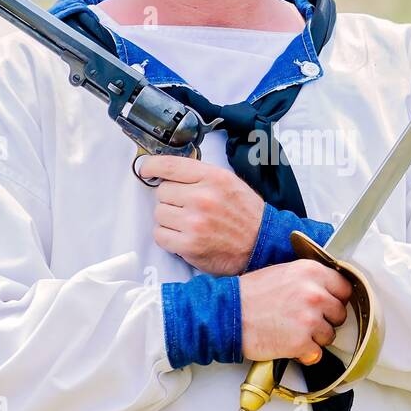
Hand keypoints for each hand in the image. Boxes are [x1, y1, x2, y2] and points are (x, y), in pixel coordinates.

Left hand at [143, 154, 264, 275]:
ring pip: (159, 213)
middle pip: (162, 191)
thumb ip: (200, 175)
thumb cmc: (245, 214)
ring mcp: (195, 222)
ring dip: (169, 219)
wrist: (262, 244)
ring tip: (189, 223)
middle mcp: (203, 197)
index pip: (170, 165)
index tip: (147, 170)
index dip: (152, 167)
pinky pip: (160, 235)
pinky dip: (168, 237)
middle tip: (187, 208)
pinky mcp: (189, 244)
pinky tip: (184, 236)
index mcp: (213, 177)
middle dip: (171, 199)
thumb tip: (167, 172)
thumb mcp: (229, 183)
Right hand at [239, 260, 351, 364]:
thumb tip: (328, 292)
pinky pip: (317, 353)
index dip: (336, 299)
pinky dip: (305, 354)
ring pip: (329, 336)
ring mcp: (309, 319)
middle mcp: (315, 293)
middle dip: (326, 320)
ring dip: (315, 338)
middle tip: (306, 321)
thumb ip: (310, 280)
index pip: (345, 288)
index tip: (329, 305)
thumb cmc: (250, 294)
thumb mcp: (284, 272)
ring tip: (293, 331)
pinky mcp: (301, 342)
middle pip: (340, 314)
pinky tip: (290, 344)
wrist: (227, 314)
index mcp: (311, 271)